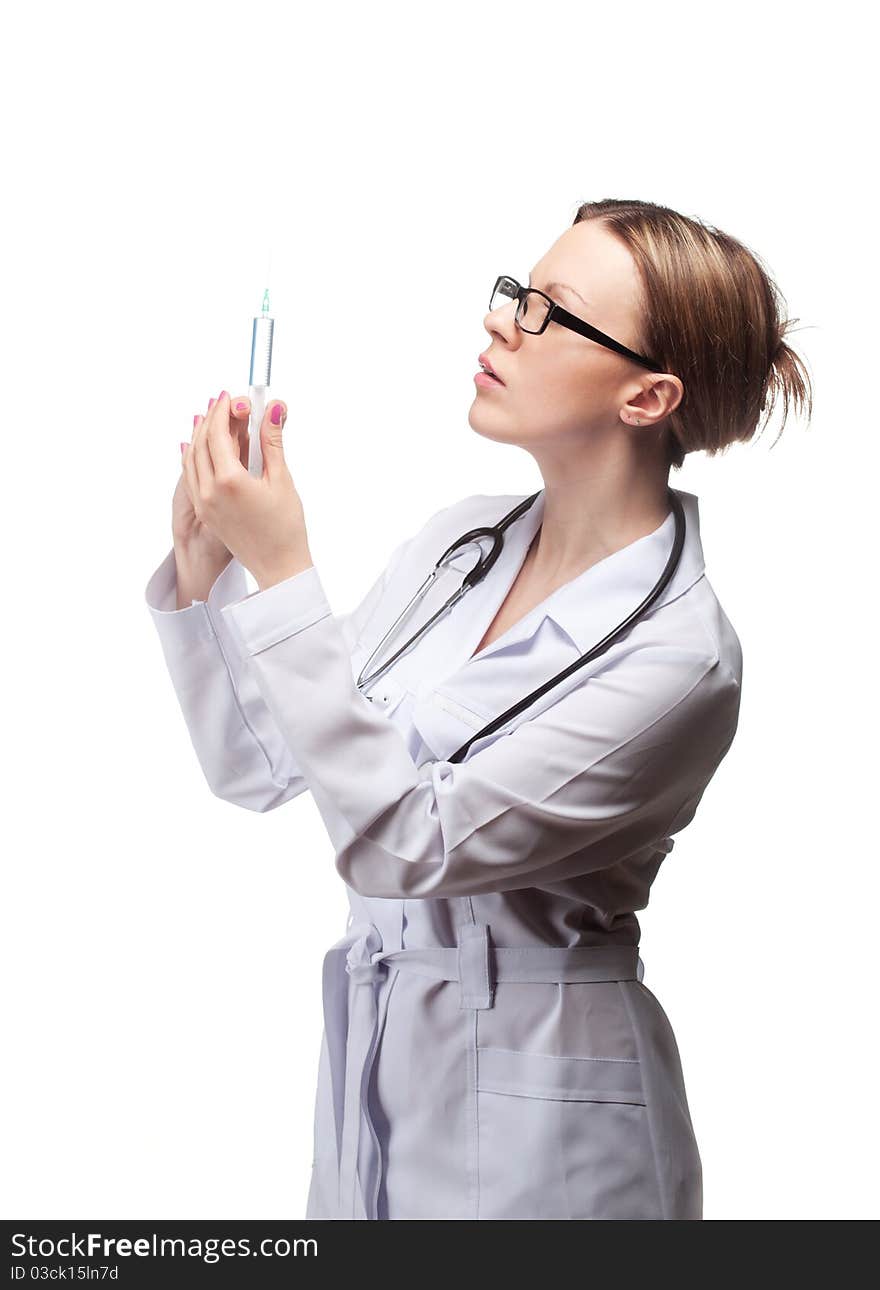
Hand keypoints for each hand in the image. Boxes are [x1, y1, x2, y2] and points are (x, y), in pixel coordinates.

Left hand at [181, 389, 312, 589]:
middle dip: (211, 419)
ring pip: (192, 459)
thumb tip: (273, 410)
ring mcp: (203, 503)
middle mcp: (209, 491)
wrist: (278, 566)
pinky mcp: (204, 512)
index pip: (218, 433)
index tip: (231, 396)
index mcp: (229, 481)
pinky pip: (191, 476)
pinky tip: (194, 446)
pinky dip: (193, 456)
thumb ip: (272, 442)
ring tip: (207, 417)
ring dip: (199, 436)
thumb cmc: (285, 528)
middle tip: (222, 402)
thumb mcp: (281, 479)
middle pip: (202, 443)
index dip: (223, 411)